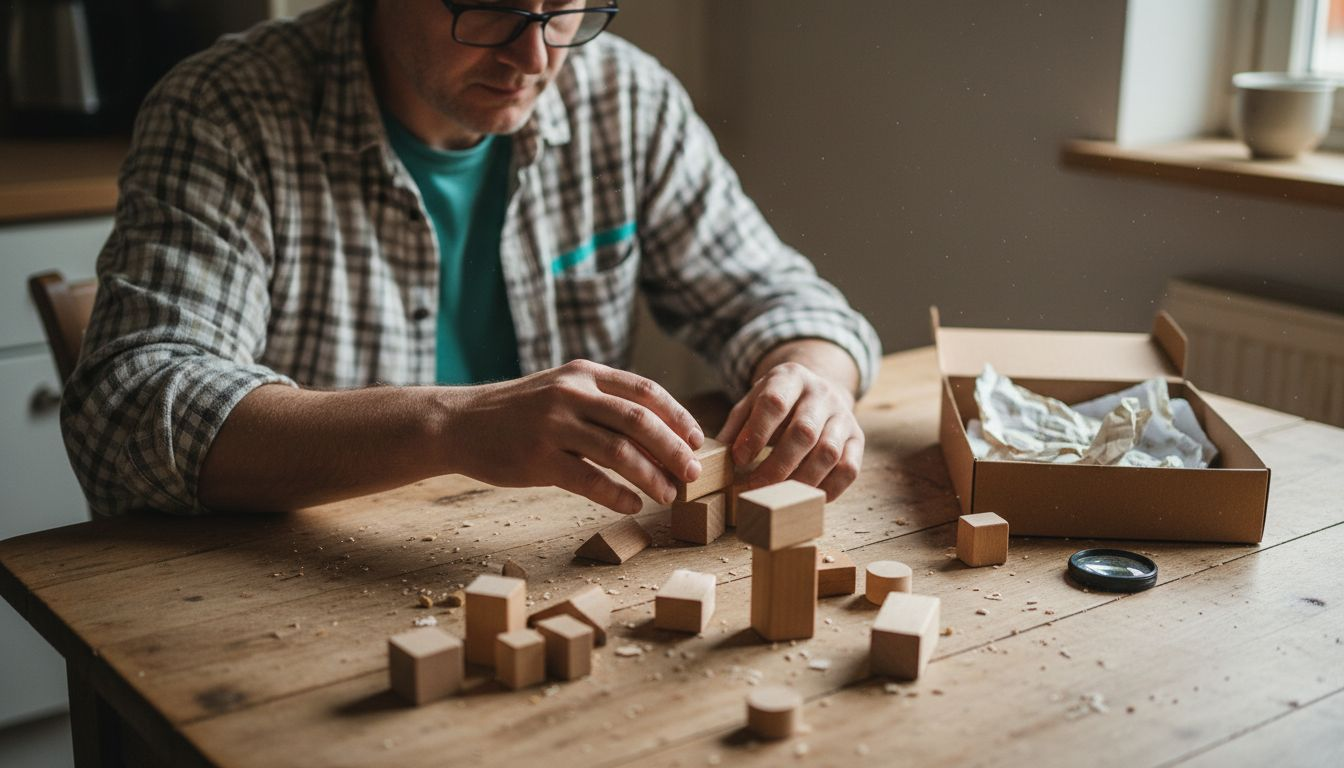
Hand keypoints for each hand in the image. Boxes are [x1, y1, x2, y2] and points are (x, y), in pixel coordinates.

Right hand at [446, 360, 703, 514]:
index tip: (697, 440)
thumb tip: (659, 433)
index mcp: (584, 374)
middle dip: (673, 449)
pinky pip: (590, 481)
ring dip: (652, 476)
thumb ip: (603, 403)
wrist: (459, 423)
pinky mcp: (538, 459)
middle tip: (693, 473)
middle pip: (640, 421)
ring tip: (668, 494)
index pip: (645, 391)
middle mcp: (571, 394)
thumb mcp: (561, 390)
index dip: (678, 416)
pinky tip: (632, 505)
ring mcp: (553, 426)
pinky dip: (618, 495)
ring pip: (619, 452)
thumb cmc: (519, 413)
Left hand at [716, 361, 863, 500]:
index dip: (755, 434)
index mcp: (791, 377)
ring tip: (778, 497)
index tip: (738, 459)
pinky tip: (806, 497)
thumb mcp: (753, 401)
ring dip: (801, 481)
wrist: (820, 390)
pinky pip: (849, 468)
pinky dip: (828, 489)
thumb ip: (737, 425)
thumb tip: (717, 457)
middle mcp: (822, 393)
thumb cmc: (779, 402)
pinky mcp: (858, 439)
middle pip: (803, 432)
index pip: (774, 403)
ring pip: (827, 453)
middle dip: (776, 466)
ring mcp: (844, 416)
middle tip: (753, 487)